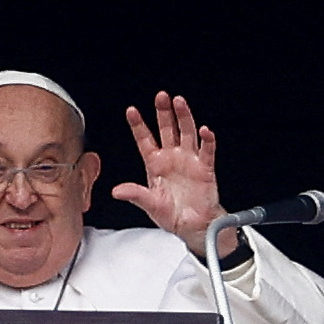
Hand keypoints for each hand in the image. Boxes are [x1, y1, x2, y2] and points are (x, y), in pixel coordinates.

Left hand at [112, 92, 230, 256]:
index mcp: (155, 164)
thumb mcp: (149, 204)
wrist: (192, 226)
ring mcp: (189, 160)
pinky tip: (204, 131)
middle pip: (167, 129)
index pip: (145, 139)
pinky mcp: (204, 168)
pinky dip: (207, 140)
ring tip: (179, 102)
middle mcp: (172, 158)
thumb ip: (135, 194)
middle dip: (163, 112)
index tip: (131, 110)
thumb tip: (117, 191)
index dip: (138, 125)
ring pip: (186, 133)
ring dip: (184, 117)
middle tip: (160, 97)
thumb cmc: (171, 214)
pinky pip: (206, 151)